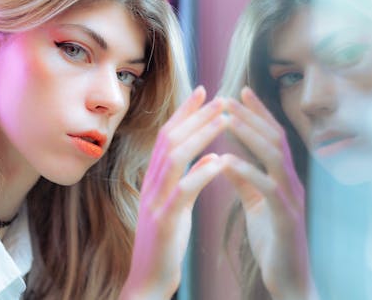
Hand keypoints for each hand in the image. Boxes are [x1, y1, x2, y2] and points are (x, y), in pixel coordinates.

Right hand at [119, 86, 226, 299]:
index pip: (166, 135)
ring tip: (224, 119)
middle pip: (169, 139)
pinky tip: (218, 161)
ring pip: (174, 158)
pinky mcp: (164, 221)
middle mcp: (150, 184)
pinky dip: (201, 173)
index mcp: (153, 179)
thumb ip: (185, 180)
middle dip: (194, 115)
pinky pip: (183, 192)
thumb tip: (207, 157)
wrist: (147, 279)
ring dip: (200, 135)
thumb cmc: (164, 240)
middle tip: (218, 97)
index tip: (203, 92)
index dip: (184, 112)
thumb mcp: (173, 204)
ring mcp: (155, 201)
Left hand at [222, 87, 308, 299]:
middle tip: (227, 97)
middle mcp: (292, 181)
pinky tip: (227, 160)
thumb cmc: (273, 238)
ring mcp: (292, 198)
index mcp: (283, 177)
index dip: (257, 113)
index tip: (238, 93)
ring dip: (249, 134)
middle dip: (251, 115)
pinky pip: (268, 188)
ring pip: (274, 156)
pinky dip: (247, 171)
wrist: (290, 279)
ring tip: (226, 118)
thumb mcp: (255, 203)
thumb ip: (243, 179)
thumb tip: (225, 157)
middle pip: (275, 138)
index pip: (272, 136)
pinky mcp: (286, 217)